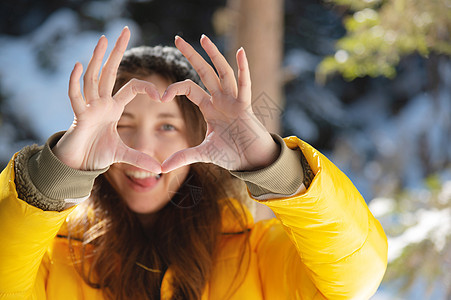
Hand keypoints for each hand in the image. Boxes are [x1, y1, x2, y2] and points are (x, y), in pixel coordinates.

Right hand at [53, 27, 161, 172]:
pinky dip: (76, 82)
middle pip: (110, 72)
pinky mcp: (78, 116)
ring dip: (98, 59)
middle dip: (117, 51)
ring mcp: (89, 107)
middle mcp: (101, 103)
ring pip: (93, 78)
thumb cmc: (96, 154)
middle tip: (124, 30)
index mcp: (113, 108)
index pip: (132, 88)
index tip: (162, 95)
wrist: (77, 164)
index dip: (147, 88)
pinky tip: (80, 65)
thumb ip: (140, 159)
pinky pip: (75, 96)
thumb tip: (161, 169)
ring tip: (103, 39)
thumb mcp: (123, 155)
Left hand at [161, 35, 279, 172]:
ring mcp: (233, 100)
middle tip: (177, 39)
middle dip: (191, 55)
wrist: (250, 160)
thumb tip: (161, 168)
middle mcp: (220, 99)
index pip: (189, 89)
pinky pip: (244, 84)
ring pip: (222, 72)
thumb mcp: (203, 153)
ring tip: (203, 38)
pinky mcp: (245, 106)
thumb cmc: (231, 153)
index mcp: (209, 107)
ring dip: (213, 55)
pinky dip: (243, 68)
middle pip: (204, 72)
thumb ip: (183, 156)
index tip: (160, 95)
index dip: (174, 88)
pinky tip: (239, 51)